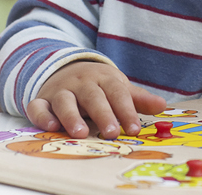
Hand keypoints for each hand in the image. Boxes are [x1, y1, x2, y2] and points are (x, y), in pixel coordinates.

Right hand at [23, 61, 166, 138]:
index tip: (134, 128)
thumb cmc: (98, 85)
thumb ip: (138, 99)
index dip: (126, 110)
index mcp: (103, 79)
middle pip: (92, 97)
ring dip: (72, 116)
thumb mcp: (118, 87)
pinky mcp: (42, 100)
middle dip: (102, 114)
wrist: (65, 69)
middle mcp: (81, 83)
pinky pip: (38, 106)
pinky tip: (51, 126)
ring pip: (65, 101)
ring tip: (81, 133)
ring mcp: (60, 90)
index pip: (117, 93)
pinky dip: (42, 115)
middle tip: (111, 132)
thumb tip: (163, 106)